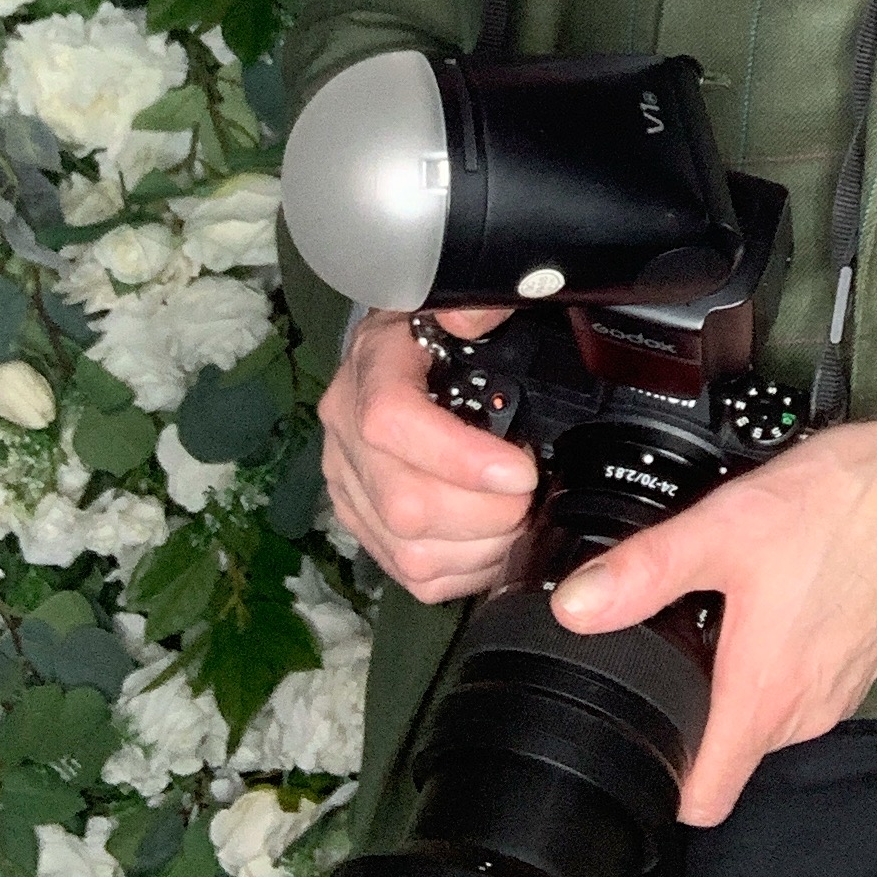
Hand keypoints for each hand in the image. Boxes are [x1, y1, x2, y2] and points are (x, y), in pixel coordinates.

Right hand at [318, 307, 537, 601]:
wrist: (407, 353)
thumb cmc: (446, 333)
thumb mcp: (464, 302)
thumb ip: (480, 303)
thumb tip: (470, 319)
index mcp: (369, 369)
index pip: (391, 422)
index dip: (460, 457)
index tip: (522, 468)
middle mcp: (345, 433)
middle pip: (404, 503)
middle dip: (487, 512)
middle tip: (531, 491)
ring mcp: (350, 486)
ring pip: (409, 551)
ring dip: (481, 547)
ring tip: (520, 516)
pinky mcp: (365, 526)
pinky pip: (411, 575)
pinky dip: (465, 570)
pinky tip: (493, 540)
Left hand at [548, 381, 876, 826]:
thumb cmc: (847, 505)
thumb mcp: (726, 528)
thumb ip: (645, 573)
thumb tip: (576, 607)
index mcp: (765, 695)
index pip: (701, 800)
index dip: (655, 785)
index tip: (625, 745)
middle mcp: (804, 709)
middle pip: (725, 752)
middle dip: (688, 712)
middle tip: (661, 646)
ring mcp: (837, 689)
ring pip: (763, 714)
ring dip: (734, 679)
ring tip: (713, 612)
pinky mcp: (859, 661)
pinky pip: (800, 683)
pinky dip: (776, 656)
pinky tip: (767, 594)